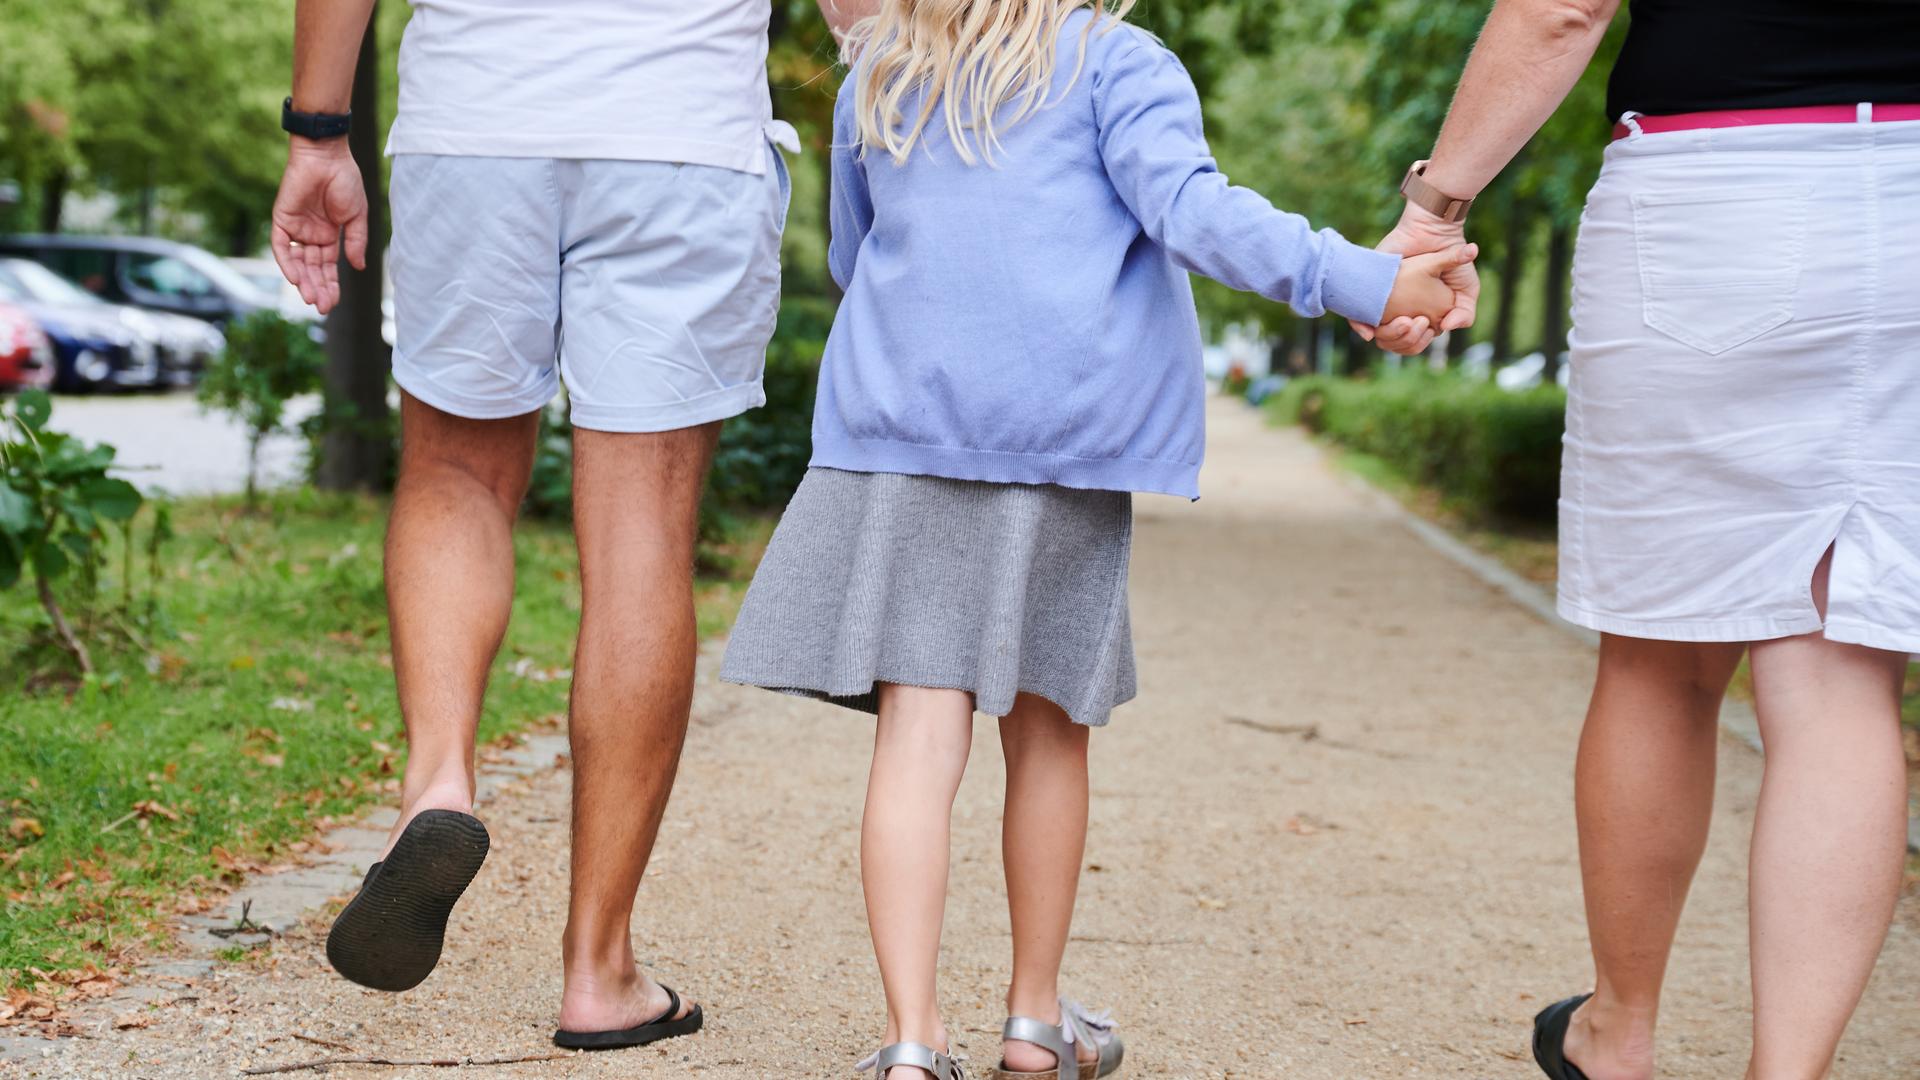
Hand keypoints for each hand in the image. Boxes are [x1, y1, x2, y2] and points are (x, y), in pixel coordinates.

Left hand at [270, 137, 367, 314]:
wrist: (326, 157)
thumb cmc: (345, 181)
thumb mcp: (357, 216)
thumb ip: (355, 242)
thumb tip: (358, 267)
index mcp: (329, 236)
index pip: (328, 267)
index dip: (331, 285)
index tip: (334, 303)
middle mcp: (311, 235)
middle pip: (312, 269)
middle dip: (318, 288)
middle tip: (322, 307)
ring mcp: (296, 228)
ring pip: (297, 262)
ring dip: (303, 281)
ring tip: (311, 298)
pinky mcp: (282, 219)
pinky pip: (282, 246)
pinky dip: (287, 262)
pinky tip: (296, 278)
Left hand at [1351, 204, 1480, 354]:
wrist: (1433, 232)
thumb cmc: (1453, 260)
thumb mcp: (1467, 288)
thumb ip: (1465, 312)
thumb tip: (1448, 328)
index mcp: (1423, 317)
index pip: (1414, 343)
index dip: (1417, 342)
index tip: (1425, 326)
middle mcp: (1402, 313)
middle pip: (1396, 344)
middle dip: (1404, 340)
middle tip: (1412, 321)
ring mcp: (1384, 304)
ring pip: (1379, 336)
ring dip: (1389, 336)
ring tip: (1403, 320)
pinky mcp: (1369, 292)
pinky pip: (1358, 318)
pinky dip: (1361, 328)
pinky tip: (1369, 331)